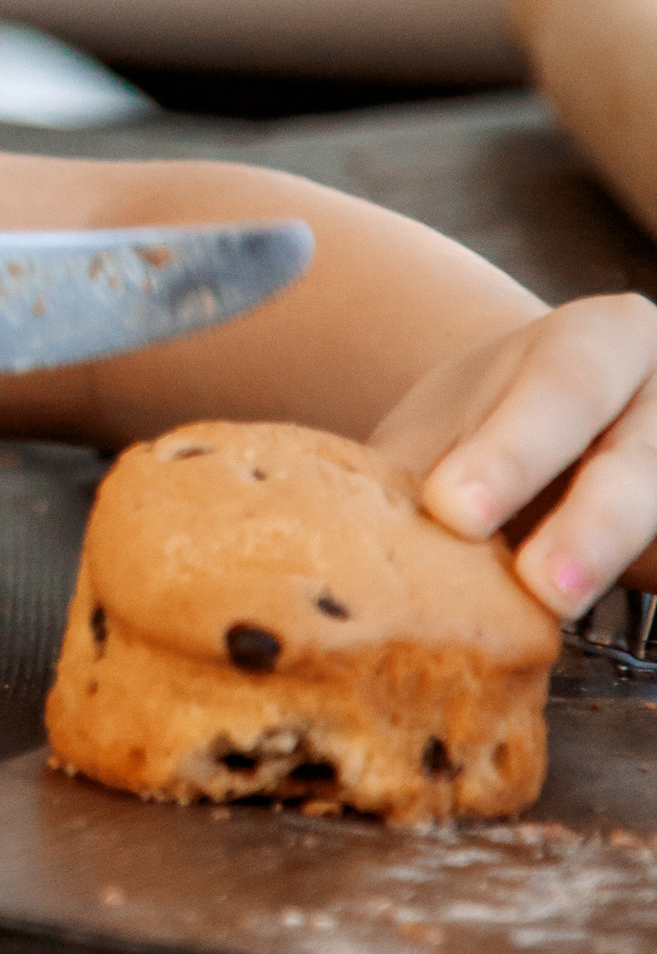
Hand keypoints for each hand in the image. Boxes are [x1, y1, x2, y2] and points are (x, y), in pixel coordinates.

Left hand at [370, 293, 656, 616]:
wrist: (546, 428)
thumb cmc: (489, 423)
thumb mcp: (452, 425)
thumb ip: (410, 471)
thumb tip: (328, 534)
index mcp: (603, 339)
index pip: (562, 389)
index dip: (510, 454)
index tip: (451, 509)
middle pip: (640, 464)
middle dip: (590, 528)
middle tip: (541, 588)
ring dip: (620, 562)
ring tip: (570, 615)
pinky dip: (650, 584)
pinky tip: (619, 611)